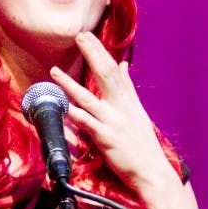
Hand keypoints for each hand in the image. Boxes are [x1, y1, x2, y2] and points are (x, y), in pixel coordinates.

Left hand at [49, 31, 178, 198]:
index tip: (87, 36)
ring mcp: (114, 122)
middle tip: (78, 36)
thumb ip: (127, 88)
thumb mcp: (137, 112)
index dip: (100, 51)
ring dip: (70, 84)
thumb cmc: (142, 145)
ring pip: (89, 98)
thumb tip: (123, 65)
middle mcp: (122, 107)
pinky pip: (86, 124)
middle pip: (106, 75)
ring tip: (54, 71)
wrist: (153, 173)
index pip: (114, 69)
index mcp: (129, 100)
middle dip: (92, 54)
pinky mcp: (107, 139)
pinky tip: (62, 106)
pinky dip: (73, 114)